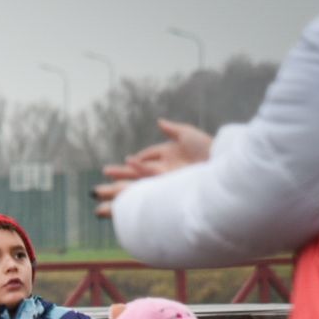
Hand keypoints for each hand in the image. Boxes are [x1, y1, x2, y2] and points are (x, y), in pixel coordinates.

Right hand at [92, 118, 212, 217]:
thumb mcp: (188, 135)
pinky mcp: (165, 186)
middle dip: (116, 183)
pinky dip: (136, 175)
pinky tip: (125, 174)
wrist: (223, 164)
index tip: (126, 163)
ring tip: (97, 197)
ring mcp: (162, 181)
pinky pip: (146, 181)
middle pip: (133, 178)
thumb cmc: (209, 148)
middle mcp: (162, 172)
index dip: (134, 163)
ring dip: (116, 192)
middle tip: (95, 191)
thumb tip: (159, 121)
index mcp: (167, 158)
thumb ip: (172, 129)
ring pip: (134, 186)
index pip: (144, 161)